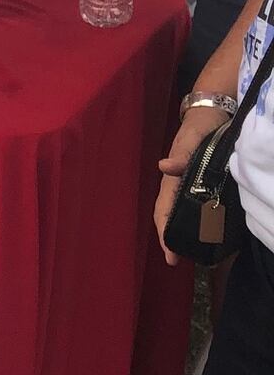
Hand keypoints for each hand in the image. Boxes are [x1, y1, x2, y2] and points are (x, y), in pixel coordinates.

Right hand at [155, 104, 231, 263]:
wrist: (211, 113)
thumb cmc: (200, 126)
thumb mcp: (193, 136)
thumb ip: (181, 153)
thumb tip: (164, 167)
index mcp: (172, 177)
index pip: (164, 209)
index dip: (164, 232)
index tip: (169, 255)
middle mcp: (176, 184)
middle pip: (168, 215)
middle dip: (169, 238)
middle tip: (175, 260)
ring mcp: (186, 184)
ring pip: (178, 212)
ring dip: (178, 232)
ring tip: (186, 252)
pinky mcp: (197, 182)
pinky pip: (191, 206)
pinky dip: (192, 221)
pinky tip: (202, 231)